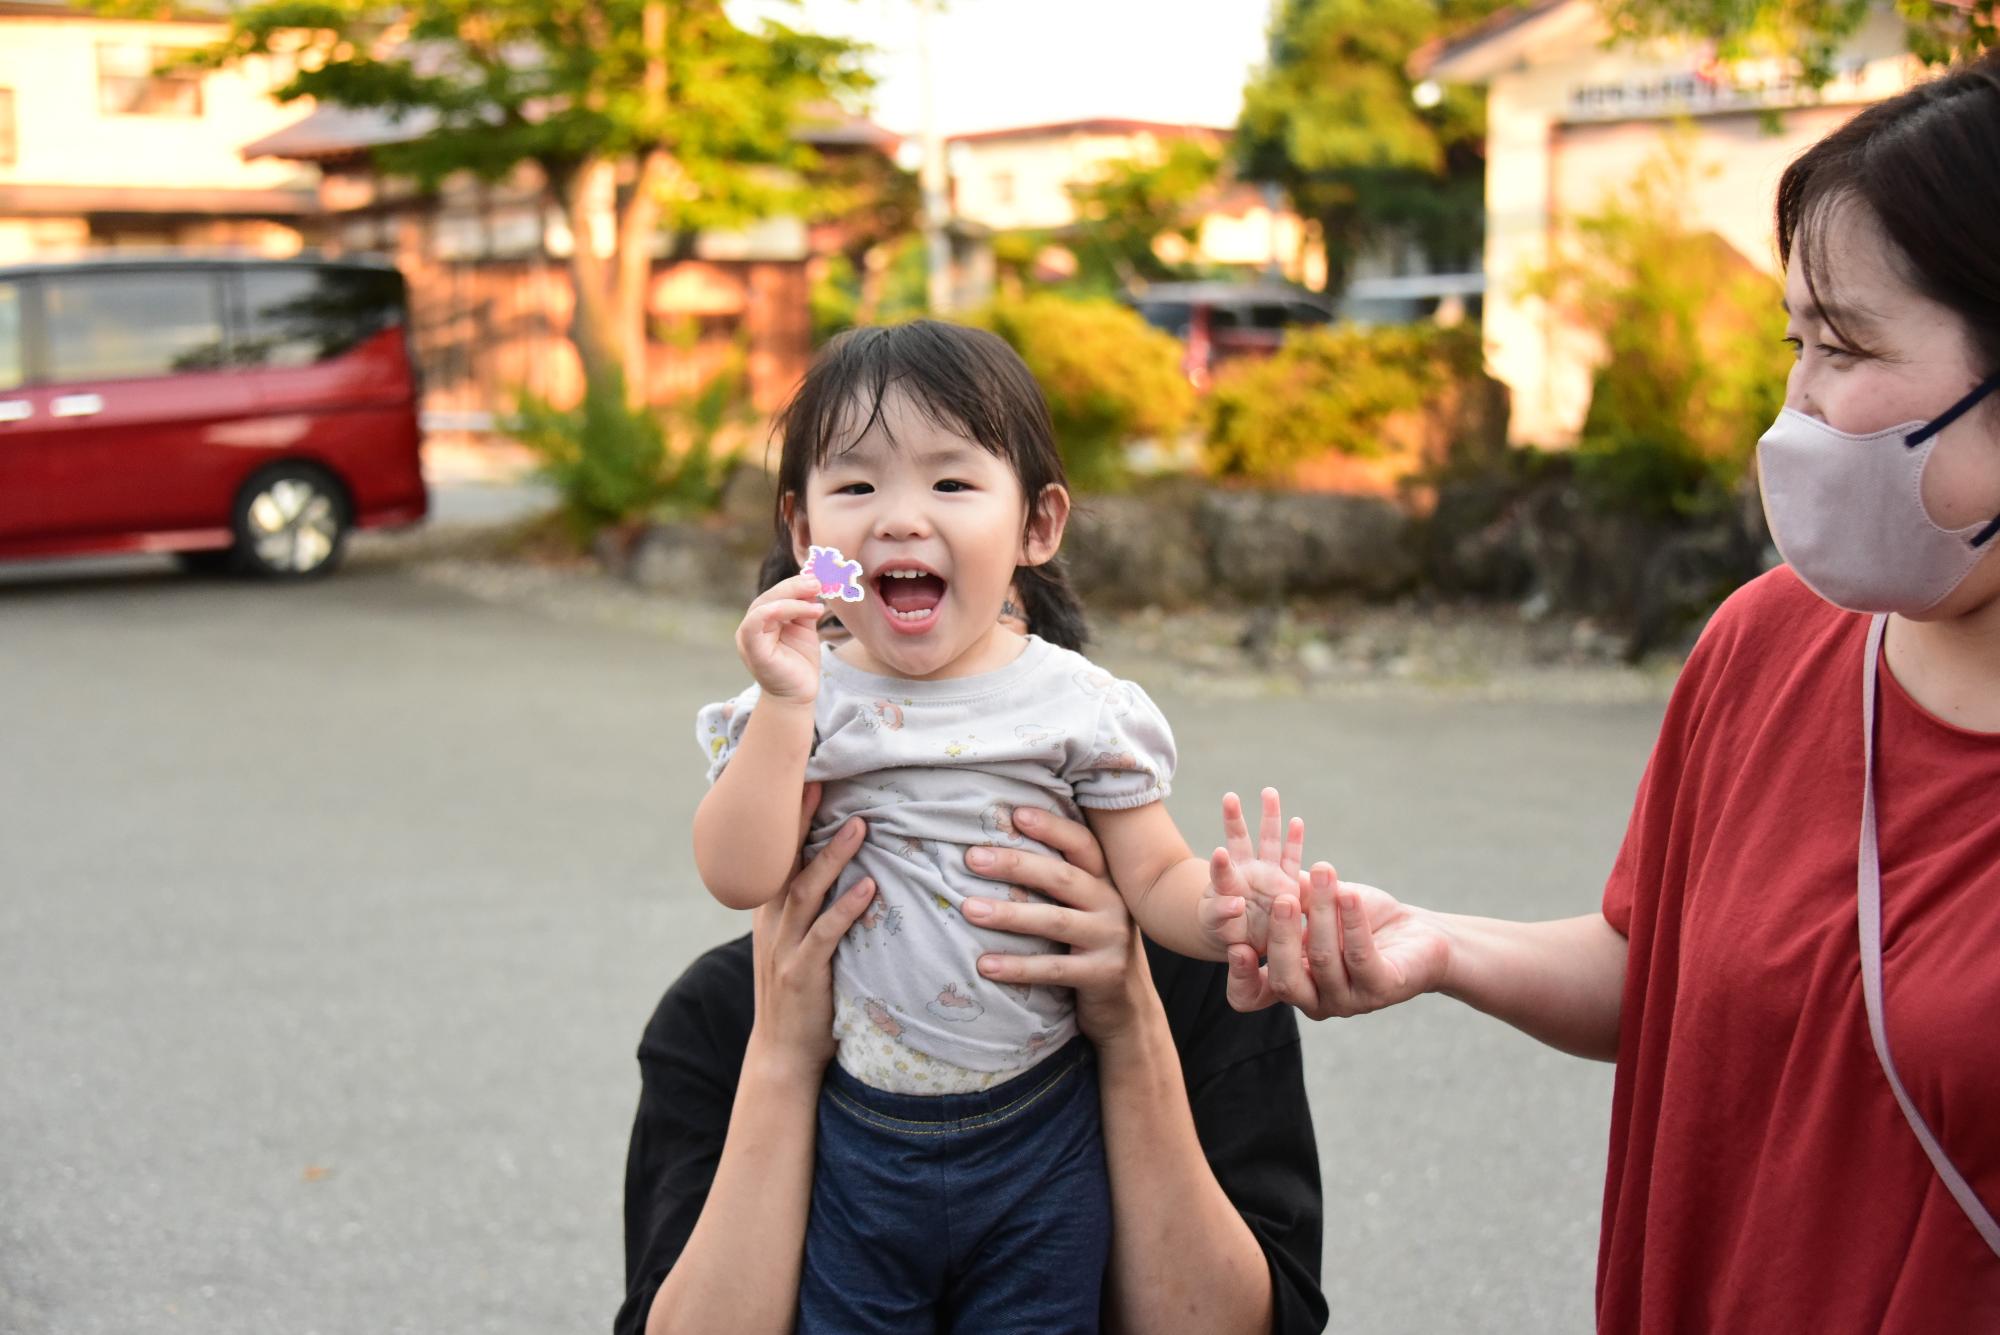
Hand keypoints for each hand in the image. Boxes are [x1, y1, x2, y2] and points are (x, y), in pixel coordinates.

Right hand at [736, 571, 826, 703]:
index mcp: (761, 620)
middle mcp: (751, 626)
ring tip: (817, 600)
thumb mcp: (804, 628)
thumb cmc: (800, 662)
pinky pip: (755, 623)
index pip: (774, 595)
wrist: (799, 694)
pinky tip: (808, 610)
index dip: (795, 584)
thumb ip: (804, 607)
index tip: (818, 579)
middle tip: (818, 583)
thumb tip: (812, 582)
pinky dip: (778, 610)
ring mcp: (748, 638)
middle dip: (794, 587)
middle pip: (768, 597)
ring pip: (763, 606)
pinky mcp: (752, 650)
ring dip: (792, 598)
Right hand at [748, 783, 876, 1074]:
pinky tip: (868, 889)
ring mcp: (784, 948)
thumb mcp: (798, 945)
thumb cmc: (802, 996)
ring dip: (832, 856)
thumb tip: (840, 869)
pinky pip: (825, 935)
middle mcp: (771, 924)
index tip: (804, 780)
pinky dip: (846, 909)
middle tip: (823, 782)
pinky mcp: (801, 974)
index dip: (789, 819)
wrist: (782, 1055)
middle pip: (784, 862)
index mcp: (770, 913)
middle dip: (802, 822)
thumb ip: (810, 911)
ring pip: (805, 891)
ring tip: (860, 826)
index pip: (776, 856)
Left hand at [958, 805, 1159, 1047]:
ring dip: (1009, 914)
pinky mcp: (1104, 974)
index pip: (1081, 844)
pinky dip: (1017, 967)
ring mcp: (1111, 939)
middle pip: (1061, 877)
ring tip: (969, 909)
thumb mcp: (1086, 908)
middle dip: (1015, 864)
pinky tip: (985, 965)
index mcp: (1106, 880)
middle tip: (972, 858)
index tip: (1014, 814)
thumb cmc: (1091, 947)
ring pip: (1055, 921)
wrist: (1128, 1007)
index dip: (1051, 827)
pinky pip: (1054, 969)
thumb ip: (1060, 880)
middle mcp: (1113, 903)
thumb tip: (996, 847)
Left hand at [1200, 788, 1304, 954]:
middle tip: (1229, 797)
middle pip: (1239, 842)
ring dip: (1270, 817)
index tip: (1219, 853)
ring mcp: (1268, 876)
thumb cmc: (1228, 930)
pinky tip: (1296, 820)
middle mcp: (1247, 875)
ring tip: (1268, 792)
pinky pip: (1292, 859)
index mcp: (1227, 886)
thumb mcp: (1219, 927)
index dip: (1221, 864)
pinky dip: (1294, 840)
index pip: (1222, 873)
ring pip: (1268, 842)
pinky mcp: (1288, 884)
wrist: (1247, 939)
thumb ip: (1222, 915)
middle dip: (1234, 819)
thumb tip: (1235, 905)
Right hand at [1226, 863, 1452, 1020]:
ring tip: (1323, 874)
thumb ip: (1289, 897)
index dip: (1240, 978)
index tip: (1235, 946)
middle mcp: (1316, 1000)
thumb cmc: (1364, 921)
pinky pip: (1361, 957)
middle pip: (1285, 980)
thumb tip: (1253, 874)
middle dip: (1282, 936)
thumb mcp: (1319, 907)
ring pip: (1323, 960)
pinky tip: (1349, 895)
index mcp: (1293, 982)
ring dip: (1321, 913)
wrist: (1420, 935)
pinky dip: (1352, 922)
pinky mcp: (1382, 990)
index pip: (1252, 997)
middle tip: (1282, 898)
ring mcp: (1350, 1000)